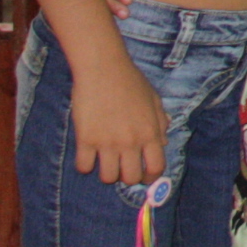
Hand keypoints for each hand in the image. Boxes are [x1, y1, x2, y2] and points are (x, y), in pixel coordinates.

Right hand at [69, 66, 165, 184]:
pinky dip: (85, 165)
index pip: (156, 168)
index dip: (151, 177)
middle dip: (127, 177)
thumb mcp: (153, 100)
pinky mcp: (85, 139)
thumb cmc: (130, 81)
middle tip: (122, 169)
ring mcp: (107, 142)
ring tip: (105, 162)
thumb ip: (160, 123)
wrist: (103, 68)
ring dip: (107, 173)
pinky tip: (87, 155)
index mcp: (150, 133)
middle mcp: (131, 142)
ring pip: (107, 178)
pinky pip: (83, 167)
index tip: (145, 177)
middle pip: (130, 178)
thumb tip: (162, 143)